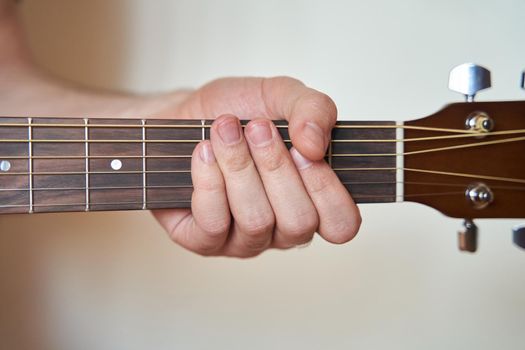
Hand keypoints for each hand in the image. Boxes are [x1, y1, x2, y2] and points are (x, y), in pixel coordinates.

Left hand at [153, 77, 360, 256]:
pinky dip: (209, 180)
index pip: (341, 223)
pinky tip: (203, 152)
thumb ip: (314, 109)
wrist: (186, 112)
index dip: (327, 190)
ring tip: (225, 130)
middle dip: (275, 167)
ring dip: (239, 166)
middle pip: (298, 222)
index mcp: (313, 200)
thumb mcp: (283, 95)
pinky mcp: (204, 241)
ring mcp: (245, 239)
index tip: (303, 148)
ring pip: (256, 220)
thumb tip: (315, 144)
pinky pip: (214, 223)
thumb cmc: (239, 111)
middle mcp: (283, 228)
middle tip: (257, 127)